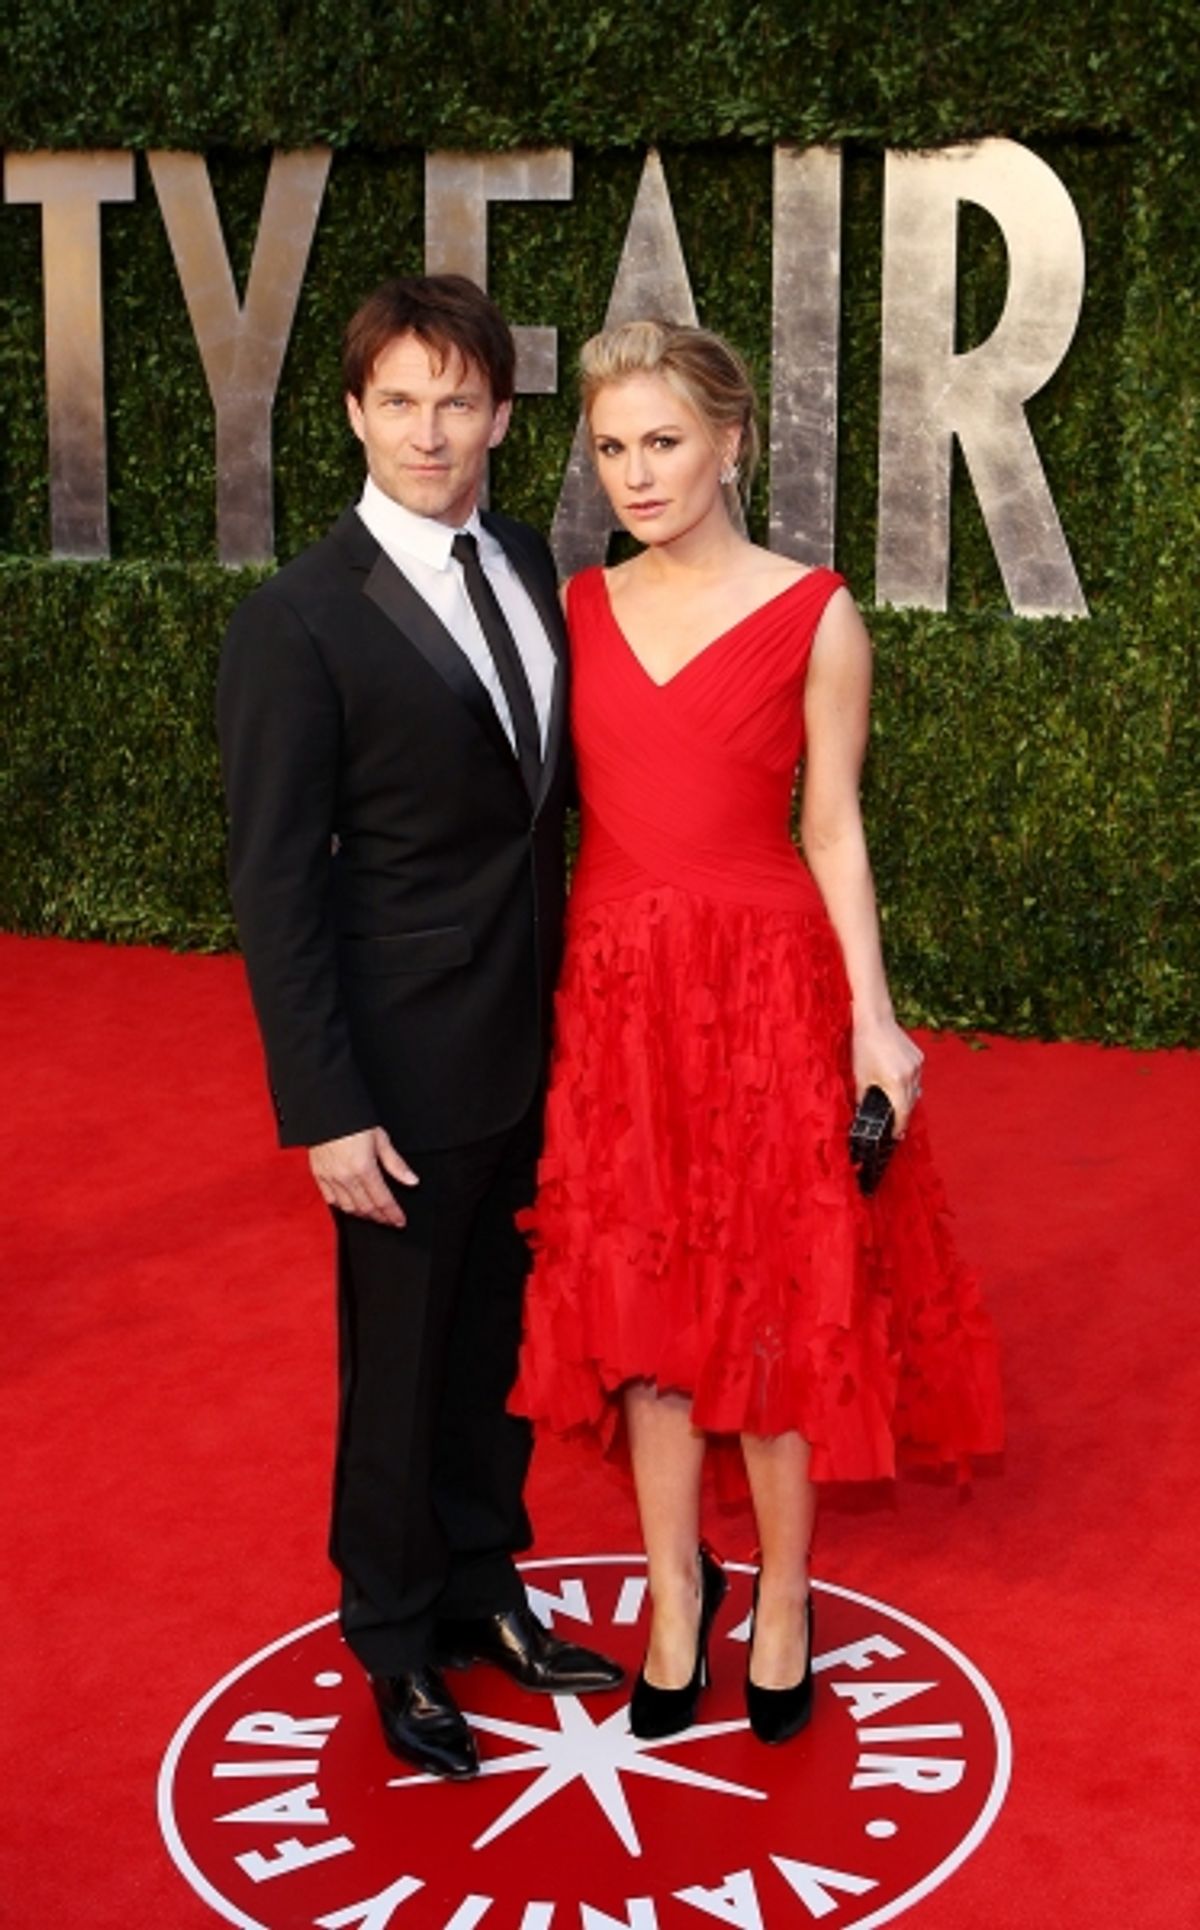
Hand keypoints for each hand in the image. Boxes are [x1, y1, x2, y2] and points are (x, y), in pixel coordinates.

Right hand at [308, 1127, 417, 1226]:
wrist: (326, 1109)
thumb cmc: (354, 1121)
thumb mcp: (380, 1139)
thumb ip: (396, 1164)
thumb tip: (412, 1181)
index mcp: (364, 1168)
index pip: (382, 1200)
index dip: (393, 1214)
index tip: (400, 1221)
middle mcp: (346, 1177)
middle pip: (366, 1207)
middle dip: (380, 1217)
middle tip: (389, 1220)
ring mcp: (330, 1178)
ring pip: (348, 1208)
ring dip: (363, 1214)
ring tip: (373, 1215)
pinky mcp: (318, 1175)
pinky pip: (331, 1200)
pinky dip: (343, 1207)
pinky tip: (351, 1206)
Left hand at [852, 1016, 923, 1136]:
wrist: (875, 1019)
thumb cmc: (864, 1045)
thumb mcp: (860, 1076)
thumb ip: (864, 1097)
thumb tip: (863, 1111)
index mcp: (896, 1082)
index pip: (902, 1113)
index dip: (898, 1127)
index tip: (894, 1135)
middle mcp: (911, 1075)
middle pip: (911, 1103)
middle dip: (903, 1115)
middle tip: (894, 1124)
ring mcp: (917, 1065)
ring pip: (915, 1090)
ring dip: (906, 1099)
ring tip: (895, 1105)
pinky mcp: (919, 1057)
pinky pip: (916, 1077)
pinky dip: (908, 1084)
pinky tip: (897, 1084)